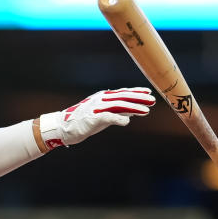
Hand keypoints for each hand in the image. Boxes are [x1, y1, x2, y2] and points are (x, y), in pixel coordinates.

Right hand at [38, 87, 154, 148]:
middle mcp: (101, 99)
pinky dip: (119, 119)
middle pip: (123, 97)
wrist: (65, 127)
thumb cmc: (85, 121)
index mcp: (104, 97)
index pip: (123, 93)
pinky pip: (109, 117)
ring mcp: (97, 108)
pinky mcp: (93, 118)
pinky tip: (128, 122)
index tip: (148, 92)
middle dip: (139, 98)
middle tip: (152, 100)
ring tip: (146, 111)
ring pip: (119, 105)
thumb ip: (117, 111)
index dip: (136, 92)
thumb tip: (133, 111)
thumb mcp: (104, 113)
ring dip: (133, 108)